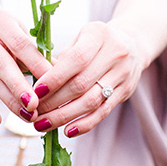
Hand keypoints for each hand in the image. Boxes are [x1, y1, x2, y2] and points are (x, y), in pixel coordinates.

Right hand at [0, 9, 53, 126]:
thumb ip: (39, 53)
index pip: (20, 44)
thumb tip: (62, 74)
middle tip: (36, 106)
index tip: (52, 84)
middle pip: (3, 65)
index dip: (36, 65)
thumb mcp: (24, 35)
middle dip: (20, 88)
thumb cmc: (12, 35)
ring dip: (10, 102)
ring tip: (28, 116)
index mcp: (0, 19)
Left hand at [29, 21, 146, 137]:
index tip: (35, 92)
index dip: (54, 78)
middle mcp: (115, 53)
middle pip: (82, 83)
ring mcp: (123, 74)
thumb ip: (60, 59)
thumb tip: (38, 86)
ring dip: (64, 116)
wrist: (132, 44)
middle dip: (54, 101)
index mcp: (98, 34)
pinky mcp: (126, 92)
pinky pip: (103, 112)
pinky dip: (84, 124)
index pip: (76, 59)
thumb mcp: (78, 39)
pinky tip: (67, 131)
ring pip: (91, 101)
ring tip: (44, 125)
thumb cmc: (94, 43)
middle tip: (34, 113)